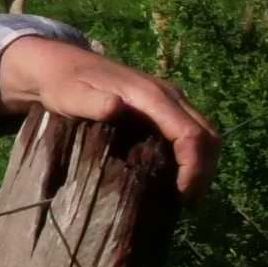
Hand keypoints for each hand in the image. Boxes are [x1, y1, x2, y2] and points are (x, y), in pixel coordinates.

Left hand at [0, 35, 220, 197]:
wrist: (60, 66)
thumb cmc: (64, 84)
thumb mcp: (72, 95)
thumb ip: (92, 102)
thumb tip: (116, 107)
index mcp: (151, 96)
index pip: (190, 133)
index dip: (193, 165)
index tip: (183, 193)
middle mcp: (169, 96)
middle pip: (207, 135)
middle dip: (204, 169)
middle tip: (189, 201)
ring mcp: (169, 100)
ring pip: (204, 133)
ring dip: (203, 163)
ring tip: (186, 193)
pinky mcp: (163, 107)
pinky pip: (190, 131)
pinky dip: (194, 154)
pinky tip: (178, 175)